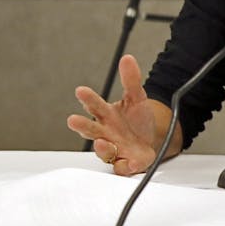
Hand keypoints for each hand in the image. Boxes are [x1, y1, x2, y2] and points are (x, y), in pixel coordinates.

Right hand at [67, 55, 171, 175]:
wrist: (151, 139)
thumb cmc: (136, 119)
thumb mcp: (137, 97)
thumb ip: (131, 80)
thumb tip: (127, 58)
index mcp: (105, 115)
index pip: (93, 105)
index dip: (87, 99)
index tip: (81, 91)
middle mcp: (105, 133)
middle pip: (90, 129)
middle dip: (81, 125)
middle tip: (72, 120)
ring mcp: (113, 149)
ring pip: (103, 150)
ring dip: (101, 147)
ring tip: (102, 142)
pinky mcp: (125, 163)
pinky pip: (122, 166)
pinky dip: (125, 165)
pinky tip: (130, 162)